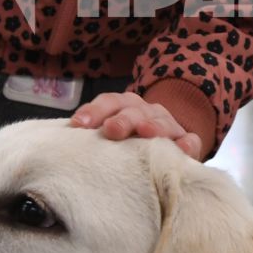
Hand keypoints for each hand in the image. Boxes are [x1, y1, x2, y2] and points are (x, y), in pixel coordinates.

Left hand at [70, 91, 204, 160]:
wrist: (165, 141)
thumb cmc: (127, 142)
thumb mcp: (110, 134)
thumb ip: (91, 136)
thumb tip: (62, 146)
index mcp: (125, 106)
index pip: (109, 102)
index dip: (94, 111)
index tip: (78, 124)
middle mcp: (147, 112)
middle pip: (134, 110)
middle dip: (122, 119)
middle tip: (110, 130)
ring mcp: (169, 126)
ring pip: (162, 123)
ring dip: (153, 127)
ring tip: (145, 132)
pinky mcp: (187, 143)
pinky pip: (190, 141)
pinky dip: (187, 145)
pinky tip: (182, 150)